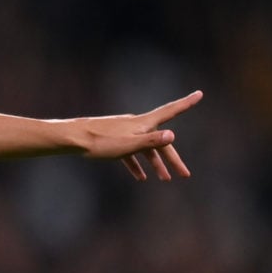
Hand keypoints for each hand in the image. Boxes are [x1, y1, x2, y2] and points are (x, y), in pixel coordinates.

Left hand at [80, 90, 202, 180]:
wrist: (72, 139)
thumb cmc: (99, 142)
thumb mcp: (128, 145)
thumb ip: (151, 142)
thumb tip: (172, 135)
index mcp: (142, 123)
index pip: (170, 111)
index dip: (186, 103)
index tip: (200, 93)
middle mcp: (136, 124)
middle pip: (160, 140)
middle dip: (173, 158)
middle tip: (185, 175)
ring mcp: (124, 132)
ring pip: (145, 148)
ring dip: (155, 163)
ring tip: (164, 179)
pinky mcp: (113, 140)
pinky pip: (130, 152)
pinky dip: (136, 163)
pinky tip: (139, 176)